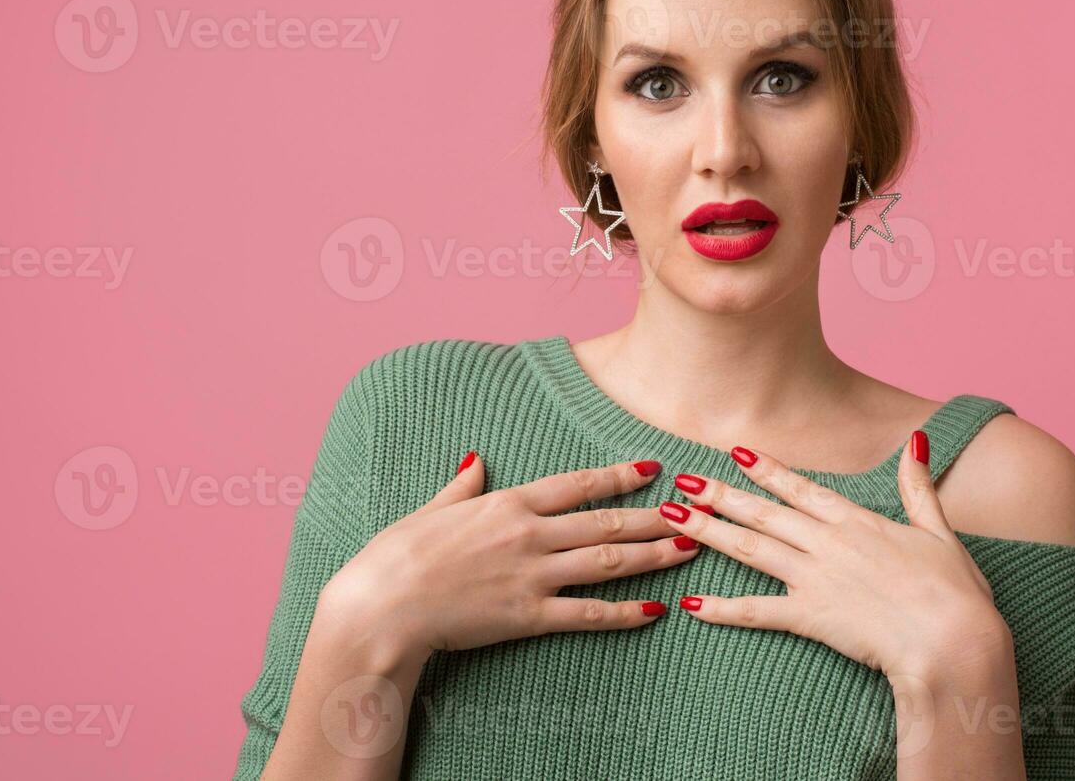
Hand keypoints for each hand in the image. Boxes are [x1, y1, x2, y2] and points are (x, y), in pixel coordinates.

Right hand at [317, 452, 697, 667]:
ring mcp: (533, 575)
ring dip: (653, 555)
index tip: (652, 468)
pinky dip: (624, 613)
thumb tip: (475, 458)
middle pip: (605, 520)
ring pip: (607, 561)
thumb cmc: (396, 556)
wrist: (381, 606)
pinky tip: (655, 609)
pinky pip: (587, 614)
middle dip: (653, 516)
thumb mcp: (431, 509)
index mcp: (508, 503)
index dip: (618, 476)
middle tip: (692, 510)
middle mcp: (529, 534)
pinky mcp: (529, 616)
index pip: (577, 484)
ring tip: (689, 548)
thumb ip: (462, 485)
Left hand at [657, 432, 1014, 684]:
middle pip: (763, 513)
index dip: (766, 470)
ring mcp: (815, 578)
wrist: (953, 641)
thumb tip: (917, 439)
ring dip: (708, 532)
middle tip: (681, 480)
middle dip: (719, 495)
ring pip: (750, 550)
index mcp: (858, 521)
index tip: (735, 452)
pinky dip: (722, 609)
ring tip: (671, 518)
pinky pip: (757, 612)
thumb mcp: (940, 530)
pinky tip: (691, 604)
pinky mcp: (811, 617)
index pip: (802, 489)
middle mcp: (828, 543)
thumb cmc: (955, 592)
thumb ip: (919, 487)